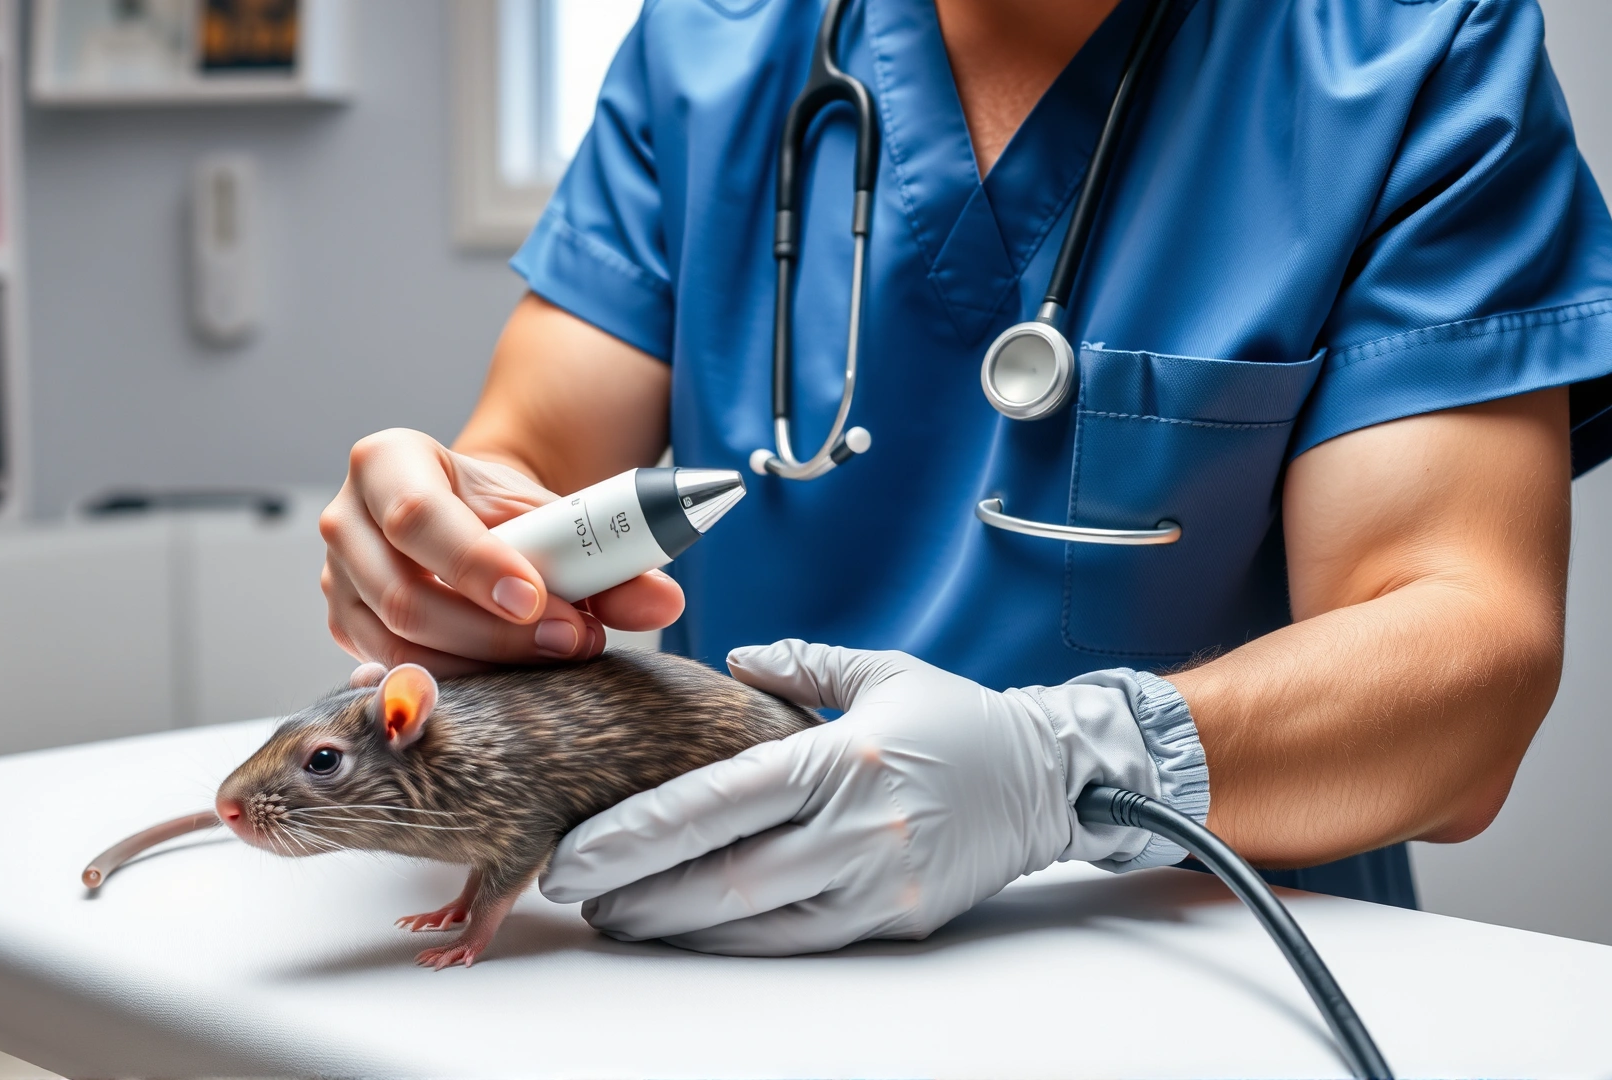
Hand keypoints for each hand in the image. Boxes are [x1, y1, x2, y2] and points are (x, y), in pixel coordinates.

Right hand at [319, 429, 684, 675]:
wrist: (471, 521)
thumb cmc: (506, 511)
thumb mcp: (554, 515)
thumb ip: (608, 553)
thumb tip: (663, 602)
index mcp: (386, 462)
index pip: (417, 517)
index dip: (475, 565)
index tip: (537, 599)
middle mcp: (345, 520)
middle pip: (403, 595)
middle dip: (495, 631)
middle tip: (573, 640)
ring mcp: (337, 582)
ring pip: (398, 646)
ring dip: (486, 662)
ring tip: (558, 653)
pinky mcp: (346, 630)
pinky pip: (397, 674)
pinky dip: (461, 680)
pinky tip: (512, 676)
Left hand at [538, 640, 1078, 955]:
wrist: (1052, 779)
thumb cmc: (958, 720)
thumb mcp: (881, 671)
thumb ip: (799, 666)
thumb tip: (734, 658)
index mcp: (842, 757)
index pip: (715, 803)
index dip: (635, 835)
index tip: (577, 851)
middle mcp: (857, 827)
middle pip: (721, 878)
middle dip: (636, 892)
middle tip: (572, 893)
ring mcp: (878, 881)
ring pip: (754, 923)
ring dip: (675, 925)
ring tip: (616, 915)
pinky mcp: (897, 917)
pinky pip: (799, 940)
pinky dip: (736, 941)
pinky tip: (690, 932)